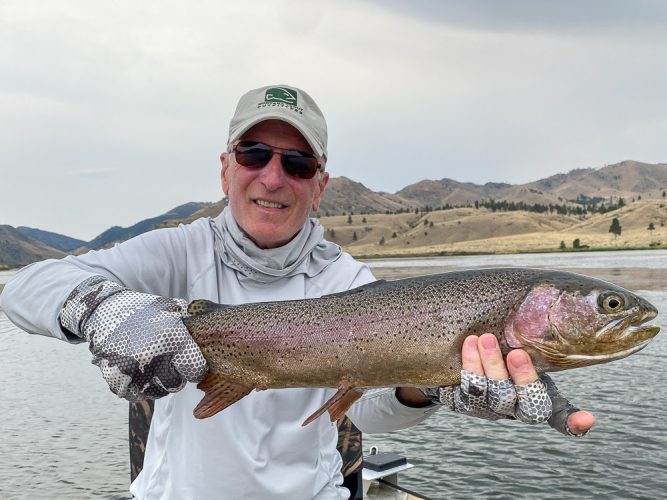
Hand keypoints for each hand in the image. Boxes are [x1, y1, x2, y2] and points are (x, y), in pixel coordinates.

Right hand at [60, 276, 207, 400]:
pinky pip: (134, 395)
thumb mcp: (174, 310)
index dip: (195, 368)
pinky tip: (138, 373)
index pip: (196, 370)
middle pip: (176, 384)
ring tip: (151, 366)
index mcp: (172, 337)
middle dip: (175, 376)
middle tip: (167, 363)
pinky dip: (137, 388)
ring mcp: (132, 368)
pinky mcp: (115, 377)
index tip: (191, 364)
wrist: (105, 310)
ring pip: (156, 391)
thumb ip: (194, 326)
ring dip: (157, 383)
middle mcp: (153, 355)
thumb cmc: (145, 310)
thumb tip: (215, 337)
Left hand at [424, 334, 594, 434]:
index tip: (587, 419)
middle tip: (516, 353)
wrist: (457, 358)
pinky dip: (465, 369)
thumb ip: (541, 341)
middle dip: (522, 377)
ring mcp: (486, 408)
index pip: (558, 416)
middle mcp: (512, 408)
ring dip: (485, 366)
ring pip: (488, 394)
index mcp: (535, 398)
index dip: (573, 423)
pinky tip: (466, 347)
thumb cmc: (502, 350)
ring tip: (480, 338)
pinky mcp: (460, 403)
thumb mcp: (525, 347)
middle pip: (523, 402)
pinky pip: (460, 392)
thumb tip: (568, 310)